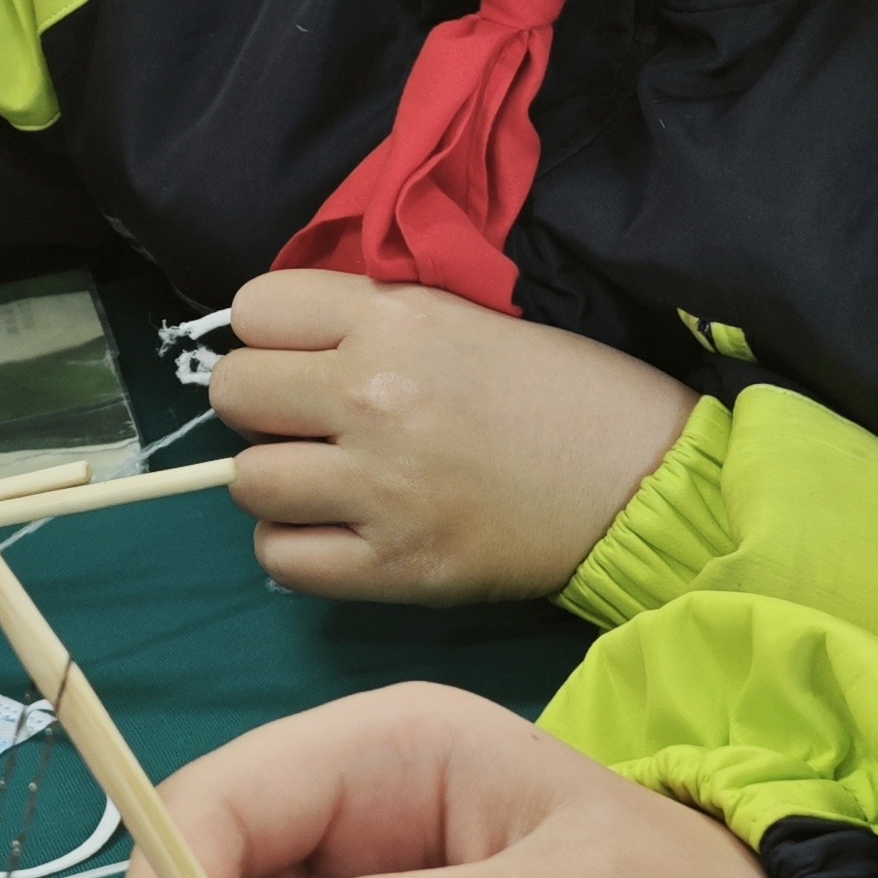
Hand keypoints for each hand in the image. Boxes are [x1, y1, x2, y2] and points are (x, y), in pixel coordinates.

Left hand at [210, 271, 698, 603]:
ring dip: (278, 480)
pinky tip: (337, 532)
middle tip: (309, 421)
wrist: (642, 479)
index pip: (254, 311)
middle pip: (235, 393)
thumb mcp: (465, 315)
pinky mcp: (394, 567)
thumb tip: (286, 338)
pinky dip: (297, 546)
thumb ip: (374, 319)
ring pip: (247, 481)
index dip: (271, 334)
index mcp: (395, 319)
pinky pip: (282, 557)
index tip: (302, 355)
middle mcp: (372, 395)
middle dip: (263, 405)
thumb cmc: (565, 390)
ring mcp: (378, 487)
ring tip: (326, 480)